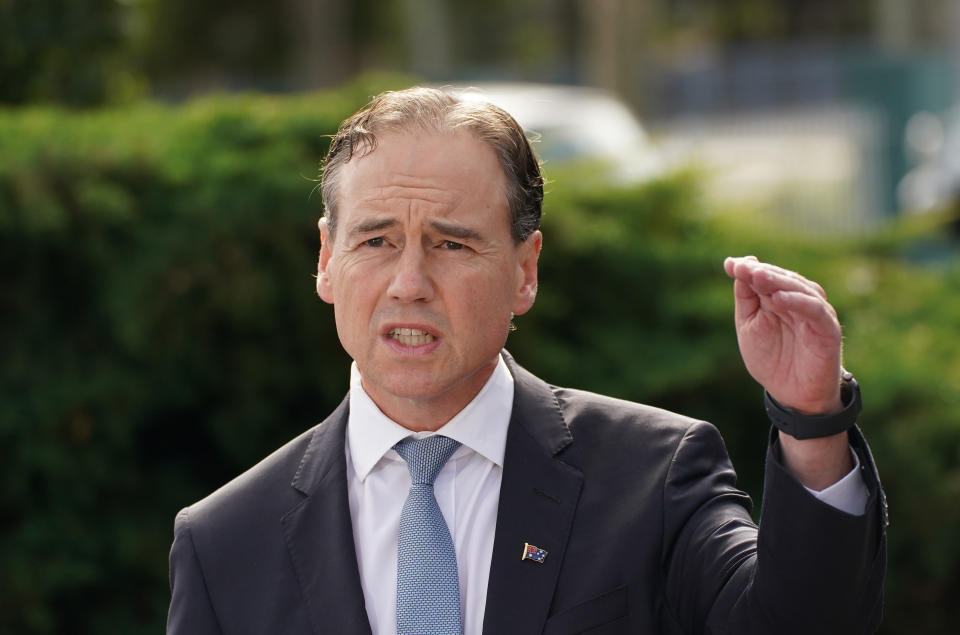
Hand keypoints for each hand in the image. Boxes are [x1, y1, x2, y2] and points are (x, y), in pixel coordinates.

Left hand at [723, 256, 842, 414]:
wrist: (790, 394)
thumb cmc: (771, 359)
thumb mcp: (749, 325)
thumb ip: (746, 298)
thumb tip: (738, 264)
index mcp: (779, 298)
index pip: (765, 276)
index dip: (748, 268)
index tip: (729, 264)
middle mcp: (799, 301)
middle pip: (782, 279)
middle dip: (761, 272)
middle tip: (743, 267)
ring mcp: (815, 313)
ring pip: (800, 289)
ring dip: (778, 281)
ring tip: (758, 276)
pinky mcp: (828, 328)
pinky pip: (815, 310)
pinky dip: (798, 302)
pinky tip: (779, 299)